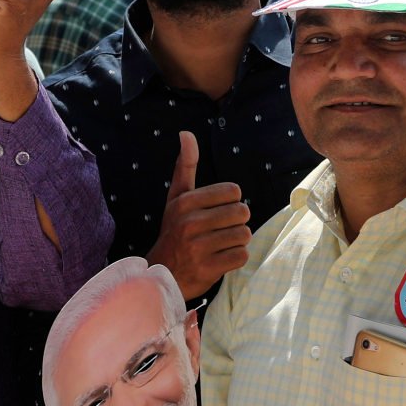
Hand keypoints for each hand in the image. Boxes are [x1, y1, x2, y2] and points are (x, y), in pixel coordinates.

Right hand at [148, 132, 250, 299]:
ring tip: (219, 244)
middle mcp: (190, 222)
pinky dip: (236, 258)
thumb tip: (186, 133)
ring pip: (244, 234)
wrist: (161, 273)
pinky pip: (242, 256)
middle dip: (236, 222)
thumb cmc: (174, 230)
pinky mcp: (208, 268)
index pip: (233, 192)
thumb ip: (185, 165)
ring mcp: (198, 247)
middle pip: (242, 212)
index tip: (214, 212)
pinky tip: (220, 258)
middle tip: (219, 230)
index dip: (230, 202)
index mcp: (185, 202)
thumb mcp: (176, 197)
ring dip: (237, 241)